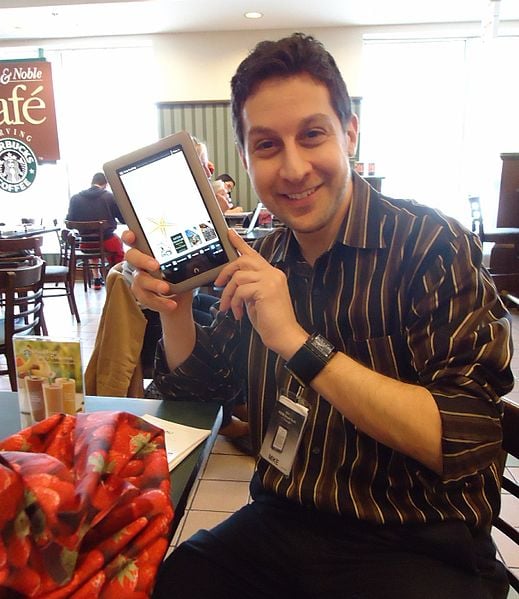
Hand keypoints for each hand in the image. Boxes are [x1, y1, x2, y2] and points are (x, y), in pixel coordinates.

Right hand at [121, 229, 192, 315]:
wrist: (178, 298)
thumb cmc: (178, 275)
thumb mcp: (182, 263)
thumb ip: (184, 256)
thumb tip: (200, 251)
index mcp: (147, 250)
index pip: (133, 239)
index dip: (128, 236)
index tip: (132, 235)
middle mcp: (139, 262)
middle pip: (131, 257)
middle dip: (142, 260)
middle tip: (155, 265)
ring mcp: (139, 278)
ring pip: (140, 279)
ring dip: (153, 284)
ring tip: (167, 289)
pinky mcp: (141, 294)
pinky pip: (146, 298)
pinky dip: (160, 302)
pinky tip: (171, 304)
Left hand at [214, 230, 306, 358]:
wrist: (284, 335)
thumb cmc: (271, 321)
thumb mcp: (256, 300)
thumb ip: (248, 287)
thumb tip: (232, 282)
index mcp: (272, 274)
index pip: (254, 254)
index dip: (240, 243)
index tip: (229, 234)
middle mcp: (273, 273)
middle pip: (243, 260)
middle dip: (226, 271)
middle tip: (219, 285)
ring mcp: (271, 280)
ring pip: (239, 277)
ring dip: (229, 294)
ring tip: (230, 307)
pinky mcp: (266, 289)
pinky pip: (241, 290)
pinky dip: (236, 302)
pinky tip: (239, 313)